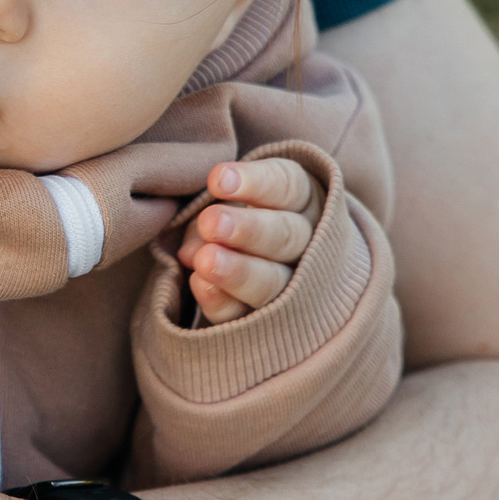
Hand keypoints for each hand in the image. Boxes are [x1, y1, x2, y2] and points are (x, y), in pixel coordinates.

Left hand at [182, 157, 320, 323]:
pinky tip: (201, 286)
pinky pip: (247, 315)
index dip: (255, 183)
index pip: (287, 187)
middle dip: (247, 229)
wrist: (259, 257)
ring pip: (274, 281)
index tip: (217, 179)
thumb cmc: (237, 214)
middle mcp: (307, 242)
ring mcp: (293, 286)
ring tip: (204, 261)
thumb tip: (191, 252)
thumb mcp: (230, 201)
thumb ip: (215, 215)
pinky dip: (223, 302)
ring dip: (238, 271)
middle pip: (285, 235)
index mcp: (301, 201)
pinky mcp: (269, 320)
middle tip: (210, 223)